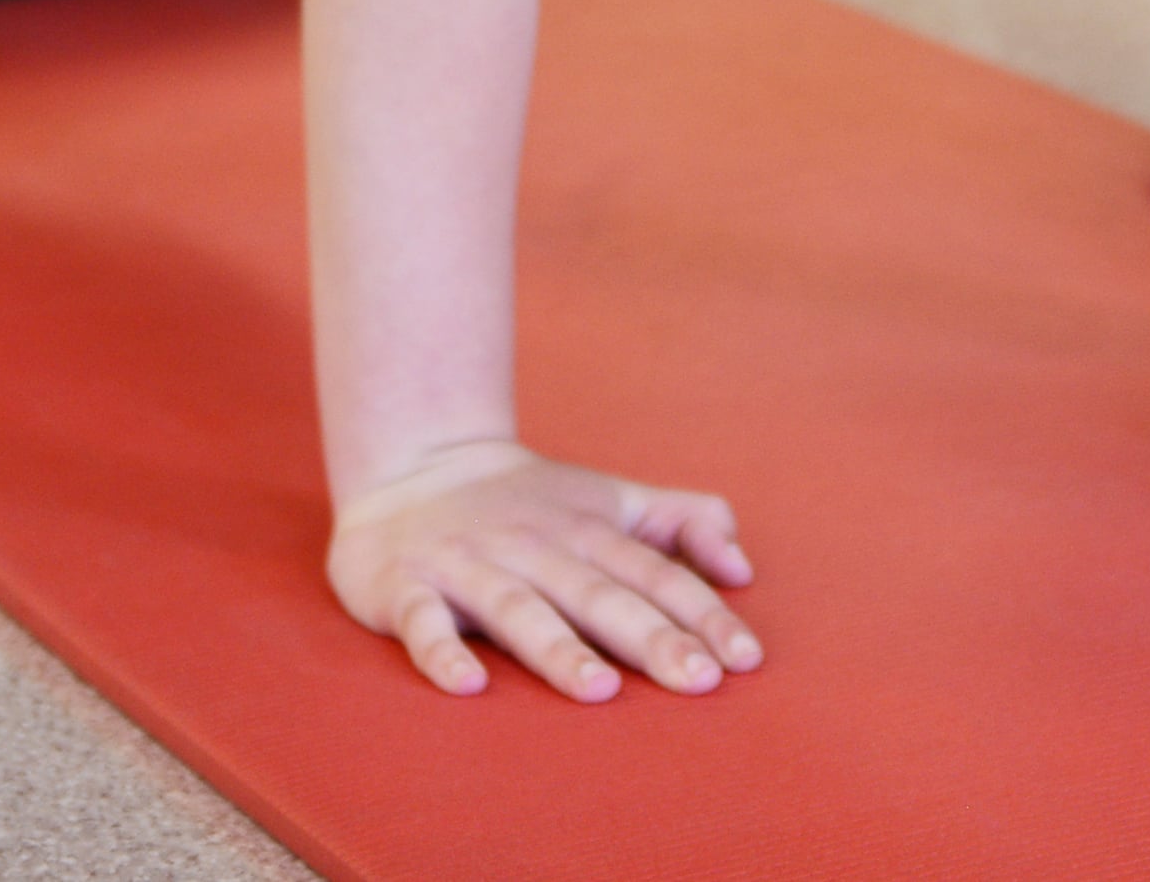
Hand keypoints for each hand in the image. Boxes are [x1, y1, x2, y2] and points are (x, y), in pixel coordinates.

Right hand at [325, 442, 760, 699]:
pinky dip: (442, 653)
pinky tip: (469, 685)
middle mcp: (535, 548)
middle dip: (650, 638)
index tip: (744, 660)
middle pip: (598, 596)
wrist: (415, 460)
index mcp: (588, 531)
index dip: (702, 614)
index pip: (655, 574)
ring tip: (600, 689)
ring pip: (519, 611)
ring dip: (559, 649)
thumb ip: (682, 522)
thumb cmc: (530, 501)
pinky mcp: (406, 586)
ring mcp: (469, 566)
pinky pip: (423, 623)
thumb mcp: (611, 499)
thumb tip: (744, 566)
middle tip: (699, 682)